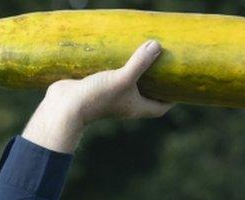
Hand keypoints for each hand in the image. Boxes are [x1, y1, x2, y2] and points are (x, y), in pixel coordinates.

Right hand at [22, 40, 174, 152]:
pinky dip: (116, 69)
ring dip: (135, 74)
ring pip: (128, 86)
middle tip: (163, 65)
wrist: (64, 107)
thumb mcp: (123, 78)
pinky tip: (116, 55)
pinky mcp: (96, 89)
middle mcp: (125, 105)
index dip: (172, 99)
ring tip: (142, 56)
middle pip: (146, 95)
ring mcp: (111, 97)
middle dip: (155, 83)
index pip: (161, 107)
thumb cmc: (97, 97)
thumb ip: (140, 63)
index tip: (180, 85)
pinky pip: (111, 79)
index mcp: (137, 107)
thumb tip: (157, 46)